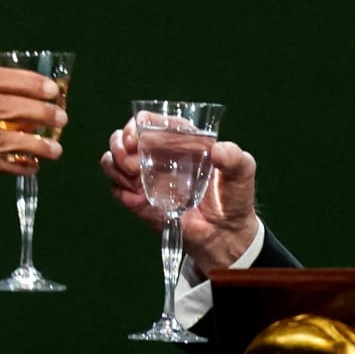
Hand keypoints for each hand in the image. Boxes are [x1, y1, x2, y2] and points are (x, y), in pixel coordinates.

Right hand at [100, 120, 258, 276]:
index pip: (149, 121)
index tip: (135, 138)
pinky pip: (116, 189)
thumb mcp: (242, 171)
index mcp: (178, 139)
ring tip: (133, 178)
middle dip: (119, 145)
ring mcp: (145, 177)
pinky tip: (137, 198)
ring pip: (112, 160)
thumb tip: (217, 151)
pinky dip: (120, 190)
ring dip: (114, 166)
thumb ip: (235, 157)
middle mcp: (157, 155)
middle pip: (122, 138)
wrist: (225, 233)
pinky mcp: (139, 200)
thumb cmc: (234, 196)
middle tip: (131, 162)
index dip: (136, 124)